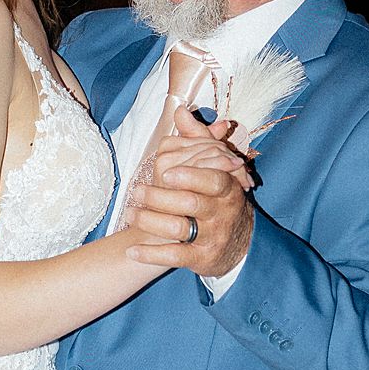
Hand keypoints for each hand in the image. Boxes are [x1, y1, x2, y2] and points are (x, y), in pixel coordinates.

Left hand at [124, 107, 253, 277]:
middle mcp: (221, 213)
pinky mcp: (201, 259)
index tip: (165, 173)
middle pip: (192, 203)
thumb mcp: (216, 169)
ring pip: (179, 229)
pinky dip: (150, 255)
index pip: (213, 179)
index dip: (191, 175)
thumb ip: (198, 140)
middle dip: (161, 197)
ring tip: (130, 214)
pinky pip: (174, 257)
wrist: (239, 244)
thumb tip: (180, 111)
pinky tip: (130, 250)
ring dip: (150, 222)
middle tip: (136, 191)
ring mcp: (211, 237)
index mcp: (227, 187)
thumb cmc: (220, 198)